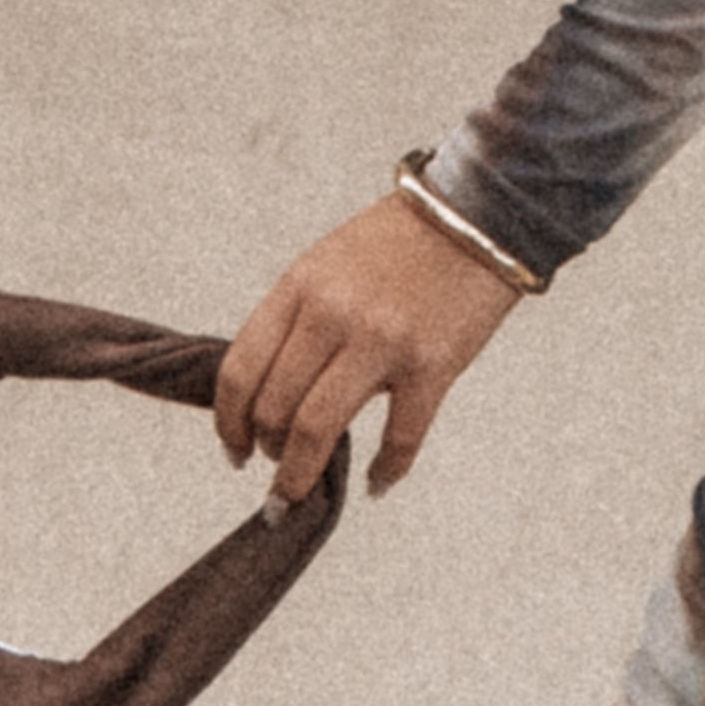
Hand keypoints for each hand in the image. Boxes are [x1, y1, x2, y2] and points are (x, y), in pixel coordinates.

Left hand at [213, 194, 522, 506]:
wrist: (477, 215)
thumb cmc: (398, 245)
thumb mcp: (326, 266)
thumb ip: (295, 321)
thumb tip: (266, 392)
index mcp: (299, 287)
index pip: (240, 370)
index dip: (228, 422)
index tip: (234, 449)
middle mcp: (332, 314)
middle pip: (273, 408)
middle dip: (266, 452)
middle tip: (274, 468)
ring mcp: (382, 341)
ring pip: (317, 430)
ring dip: (299, 474)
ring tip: (299, 490)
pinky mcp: (432, 365)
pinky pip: (398, 439)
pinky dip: (383, 472)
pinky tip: (375, 482)